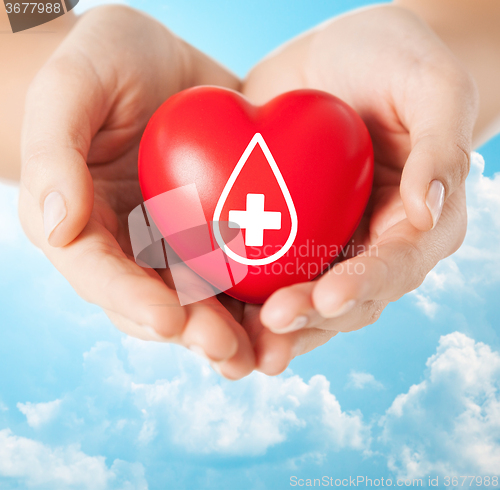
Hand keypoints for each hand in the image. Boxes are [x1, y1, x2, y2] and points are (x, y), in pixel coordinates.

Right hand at [18, 5, 255, 378]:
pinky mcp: (221, 224)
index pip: (100, 273)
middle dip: (193, 330)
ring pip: (204, 294)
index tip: (168, 320)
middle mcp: (132, 243)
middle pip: (157, 298)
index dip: (130, 301)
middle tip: (229, 352)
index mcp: (85, 223)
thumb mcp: (69, 89)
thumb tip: (60, 227)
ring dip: (233, 329)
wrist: (156, 56)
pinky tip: (291, 307)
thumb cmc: (102, 62)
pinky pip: (242, 262)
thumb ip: (54, 155)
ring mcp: (179, 237)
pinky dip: (264, 290)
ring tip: (265, 353)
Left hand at [240, 5, 478, 373]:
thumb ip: (441, 149)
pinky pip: (257, 267)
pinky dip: (235, 291)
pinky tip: (207, 301)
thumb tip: (426, 211)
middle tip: (271, 324)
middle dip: (309, 318)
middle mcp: (367, 244)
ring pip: (298, 297)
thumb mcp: (432, 88)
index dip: (363, 286)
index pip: (395, 266)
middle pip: (343, 298)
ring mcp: (321, 241)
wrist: (340, 55)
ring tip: (237, 345)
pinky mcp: (278, 228)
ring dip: (268, 327)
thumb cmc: (396, 61)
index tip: (328, 298)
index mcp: (414, 223)